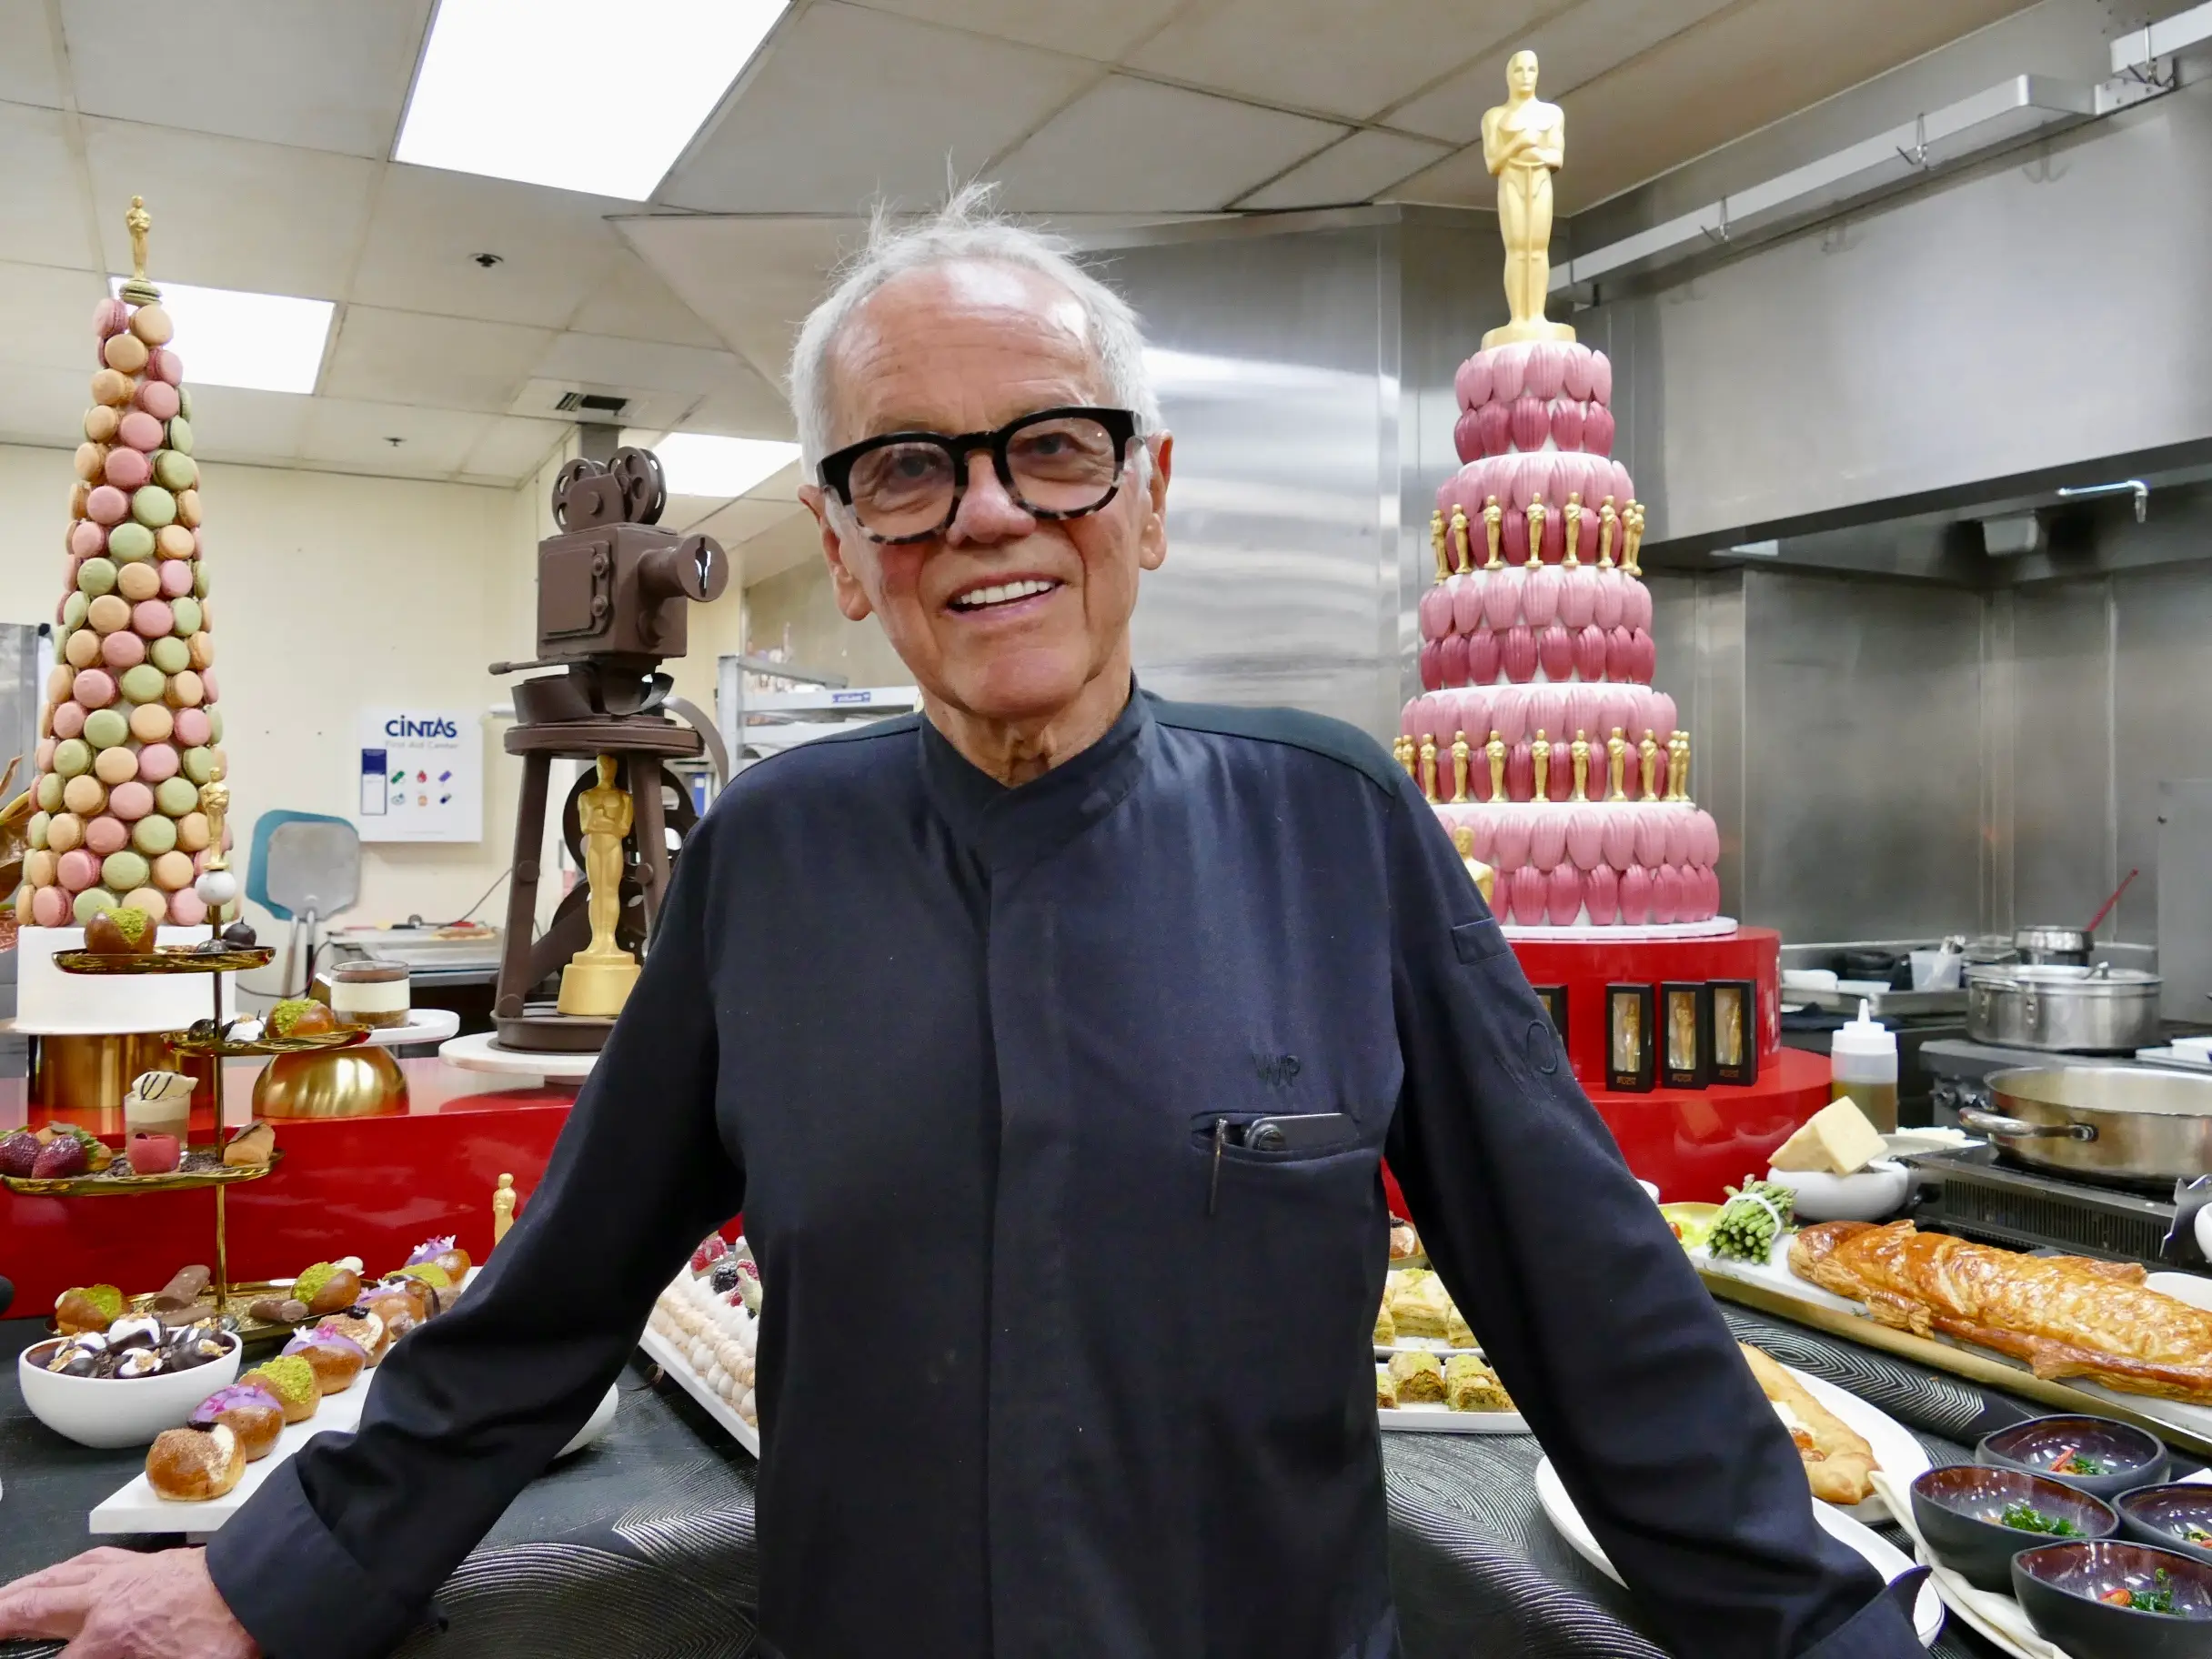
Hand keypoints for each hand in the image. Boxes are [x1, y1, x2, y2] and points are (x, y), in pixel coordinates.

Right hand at [0, 1548, 256, 1656]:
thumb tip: (94, 1649)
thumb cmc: (226, 1639)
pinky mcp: (148, 1560)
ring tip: (1, 1603)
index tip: (13, 1652)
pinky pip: (92, 1560)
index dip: (27, 1657)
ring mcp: (125, 1574)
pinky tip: (60, 1573)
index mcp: (110, 1639)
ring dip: (20, 1591)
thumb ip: (119, 1657)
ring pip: (56, 1577)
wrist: (268, 1587)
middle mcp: (105, 1601)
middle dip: (1, 1618)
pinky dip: (63, 1569)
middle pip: (32, 1608)